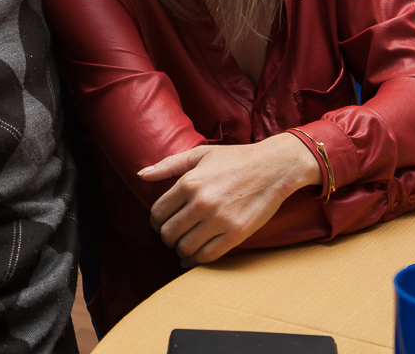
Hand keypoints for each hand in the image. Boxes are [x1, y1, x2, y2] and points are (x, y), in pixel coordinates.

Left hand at [138, 133, 321, 266]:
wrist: (273, 167)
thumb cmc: (235, 159)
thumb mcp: (199, 155)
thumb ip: (168, 165)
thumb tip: (140, 174)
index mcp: (189, 182)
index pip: (158, 212)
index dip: (155, 221)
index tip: (160, 223)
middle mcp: (201, 202)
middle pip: (168, 233)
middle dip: (166, 237)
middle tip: (172, 235)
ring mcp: (219, 220)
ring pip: (185, 247)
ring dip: (180, 249)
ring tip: (184, 244)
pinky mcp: (236, 233)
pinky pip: (207, 255)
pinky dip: (196, 260)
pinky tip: (194, 257)